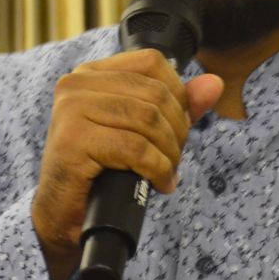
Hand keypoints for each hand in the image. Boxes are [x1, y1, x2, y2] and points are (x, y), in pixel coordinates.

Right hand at [33, 49, 223, 279]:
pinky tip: (158, 184)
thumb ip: (178, 106)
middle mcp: (76, 85)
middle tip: (173, 159)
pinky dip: (157, 169)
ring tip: (166, 173)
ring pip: (148, 120)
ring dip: (169, 153)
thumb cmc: (103, 173)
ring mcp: (71, 110)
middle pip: (155, 94)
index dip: (177, 95)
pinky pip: (136, 148)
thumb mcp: (144, 132)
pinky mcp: (72, 141)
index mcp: (91, 74)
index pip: (152, 62)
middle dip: (177, 131)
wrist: (64, 217)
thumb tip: (214, 83)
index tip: (176, 128)